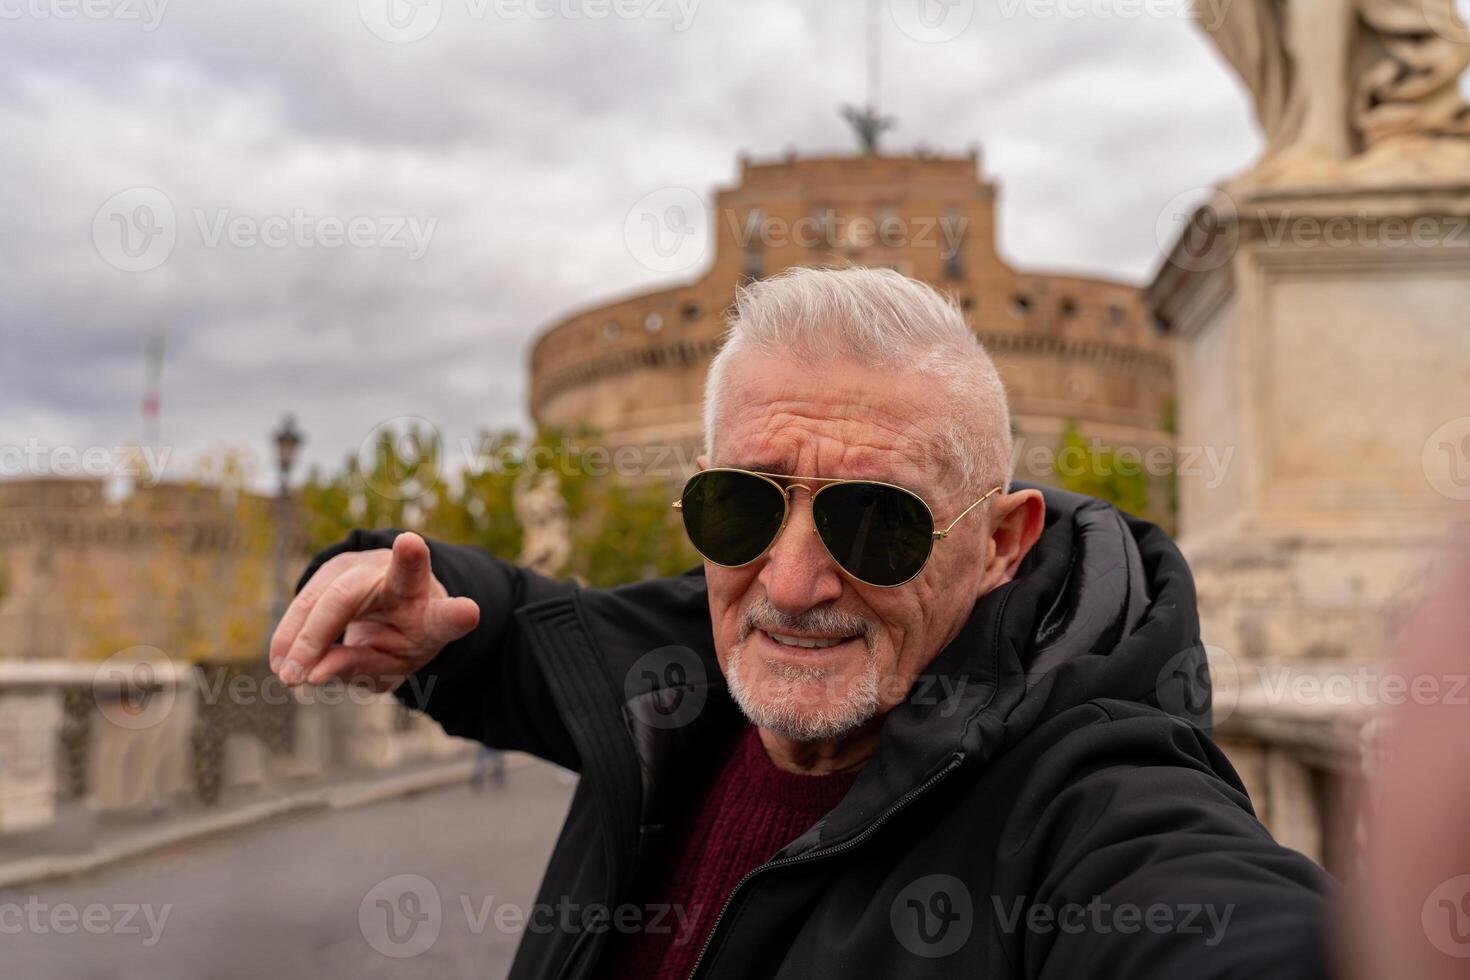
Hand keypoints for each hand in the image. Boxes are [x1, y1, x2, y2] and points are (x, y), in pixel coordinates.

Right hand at [269, 531, 479, 691]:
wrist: (401, 604)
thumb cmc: (404, 639)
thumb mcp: (393, 666)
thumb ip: (360, 668)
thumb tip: (313, 674)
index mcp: (431, 611)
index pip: (442, 609)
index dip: (449, 607)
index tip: (451, 591)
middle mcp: (403, 580)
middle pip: (350, 595)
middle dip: (318, 634)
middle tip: (296, 677)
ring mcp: (367, 565)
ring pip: (322, 595)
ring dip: (296, 636)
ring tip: (286, 676)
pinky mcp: (339, 566)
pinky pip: (306, 599)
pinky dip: (289, 633)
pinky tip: (280, 662)